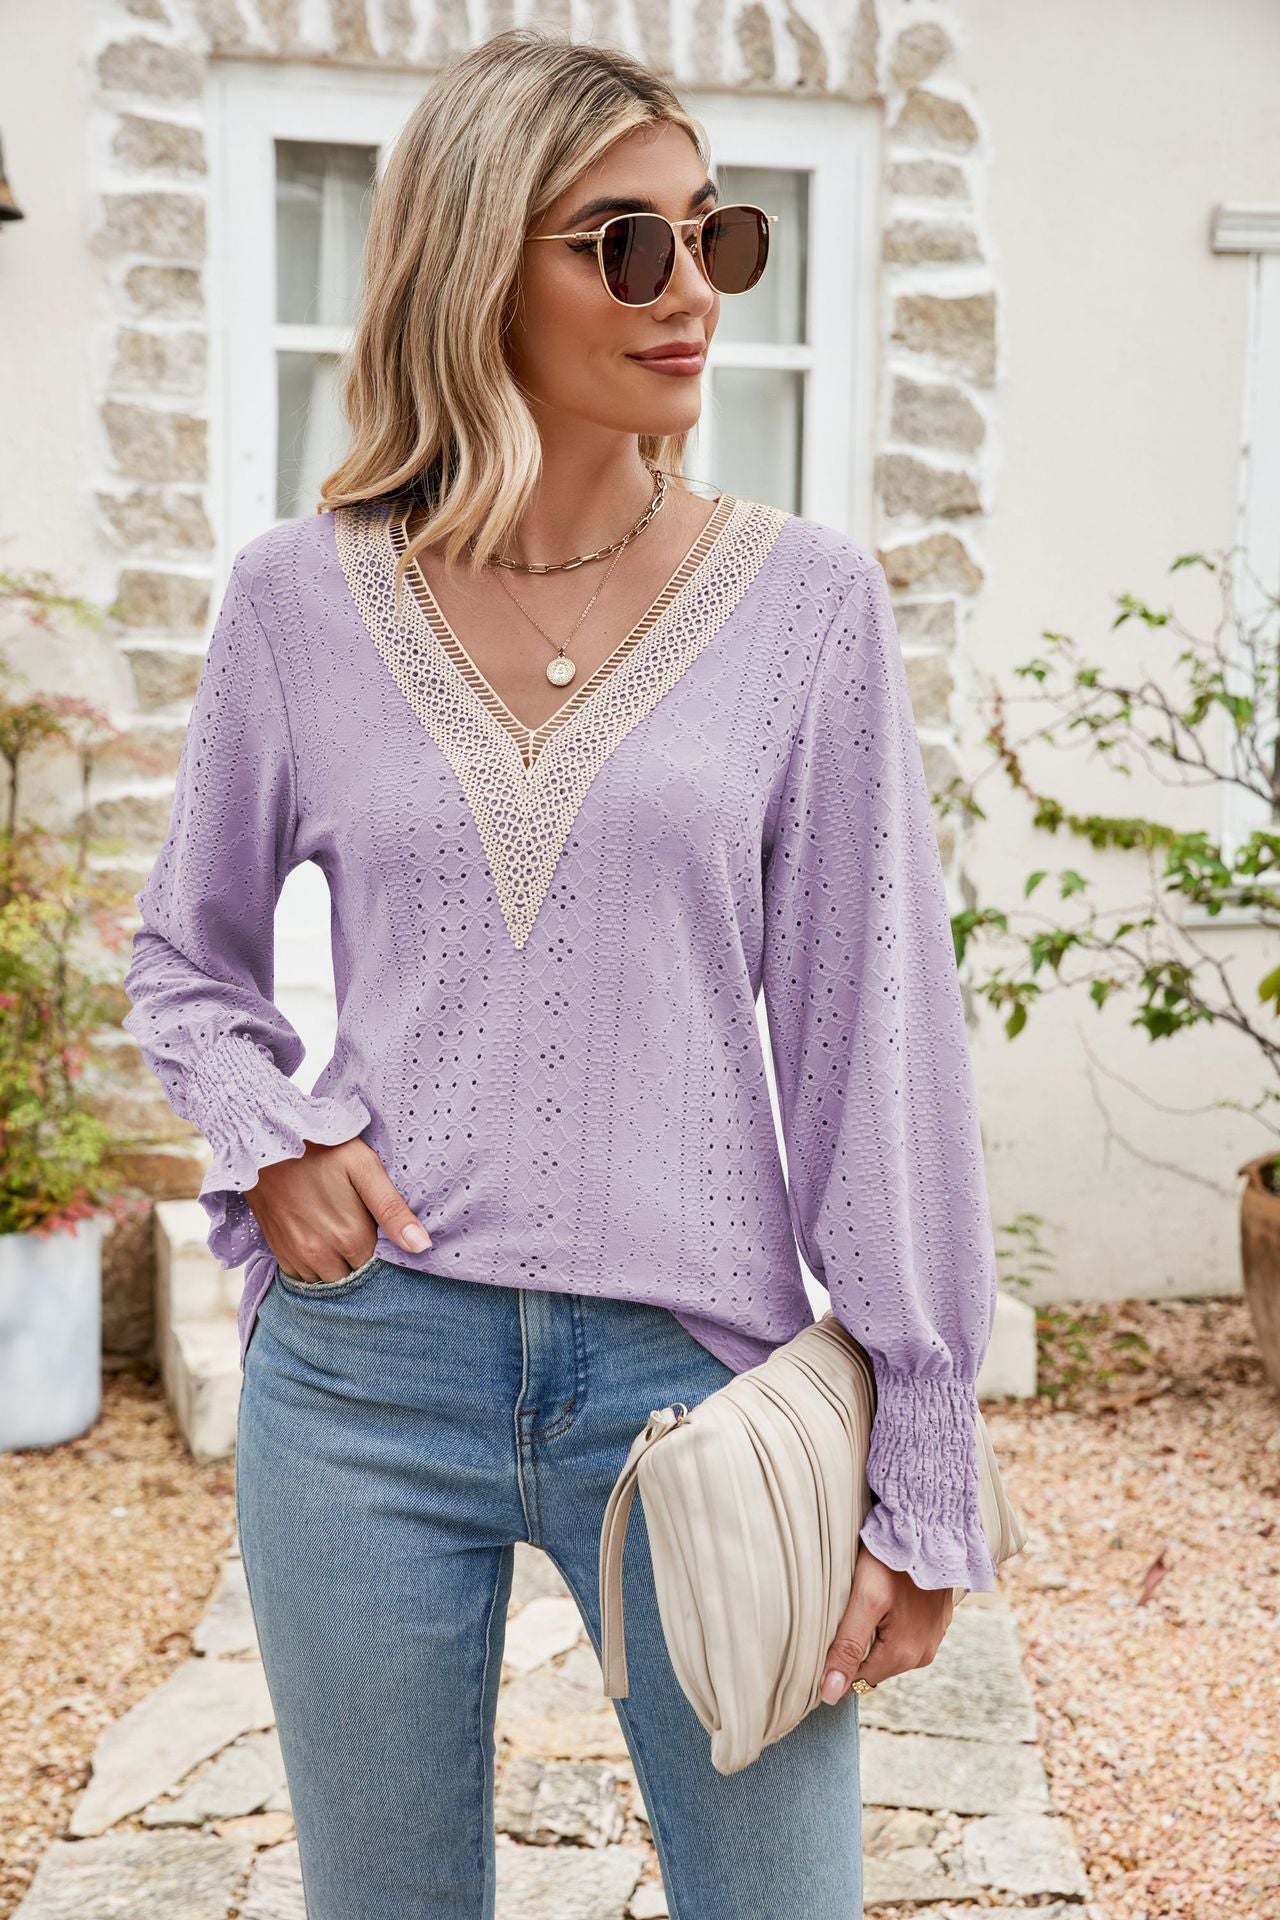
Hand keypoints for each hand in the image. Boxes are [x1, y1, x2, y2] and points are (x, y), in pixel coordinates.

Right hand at [246, 1135, 431, 1282]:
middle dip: (362, 1263)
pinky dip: (316, 1269)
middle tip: (363, 1233)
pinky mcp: (280, 1253)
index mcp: (351, 1237)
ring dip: (339, 1268)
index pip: (379, 1267)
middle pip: (355, 1278)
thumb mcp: (365, 1168)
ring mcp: (298, 1257)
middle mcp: (322, 1255)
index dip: (386, 1254)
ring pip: (329, 1281)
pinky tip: (321, 1243)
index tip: (383, 1235)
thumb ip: (393, 1210)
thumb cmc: (323, 1150)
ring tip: (341, 1238)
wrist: (266, 1143)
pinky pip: (304, 1279)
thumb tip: (422, 1247)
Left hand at [819, 1540, 956, 1701]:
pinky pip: (905, 1631)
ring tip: (863, 1600)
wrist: (934, 1526)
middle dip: (854, 1647)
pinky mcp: (937, 1619)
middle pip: (873, 1664)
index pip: (857, 1680)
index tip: (821, 1639)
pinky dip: (890, 1620)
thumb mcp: (864, 1600)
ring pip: (888, 1648)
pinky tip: (885, 1595)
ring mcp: (933, 1637)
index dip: (835, 1664)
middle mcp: (923, 1654)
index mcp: (904, 1656)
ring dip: (872, 1632)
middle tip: (842, 1611)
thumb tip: (829, 1695)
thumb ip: (847, 1647)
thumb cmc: (894, 1559)